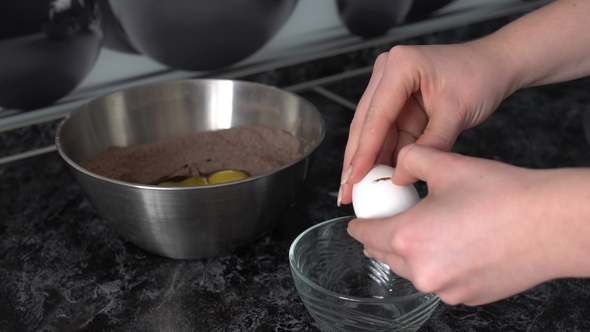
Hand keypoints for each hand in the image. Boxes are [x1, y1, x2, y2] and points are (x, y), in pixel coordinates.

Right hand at [338, 41, 516, 205]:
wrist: (496, 66)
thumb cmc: (481, 77)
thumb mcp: (457, 113)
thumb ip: (429, 145)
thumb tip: (401, 176)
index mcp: (401, 65)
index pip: (377, 115)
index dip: (364, 150)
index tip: (355, 178)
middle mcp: (388, 73)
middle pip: (365, 123)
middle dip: (356, 159)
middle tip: (347, 189)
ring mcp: (390, 87)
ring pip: (372, 131)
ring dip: (367, 161)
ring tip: (356, 190)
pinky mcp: (397, 102)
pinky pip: (386, 134)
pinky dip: (383, 155)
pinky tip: (376, 176)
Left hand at [347, 144, 589, 305]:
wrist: (551, 225)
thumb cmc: (503, 195)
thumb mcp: (447, 165)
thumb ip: (411, 159)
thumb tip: (398, 165)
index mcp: (409, 237)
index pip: (365, 234)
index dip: (359, 223)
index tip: (360, 219)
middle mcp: (422, 271)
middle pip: (384, 255)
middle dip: (383, 237)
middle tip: (394, 218)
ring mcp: (445, 290)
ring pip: (411, 270)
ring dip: (410, 252)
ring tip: (431, 228)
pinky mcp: (467, 298)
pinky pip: (438, 281)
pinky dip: (437, 265)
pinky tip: (456, 244)